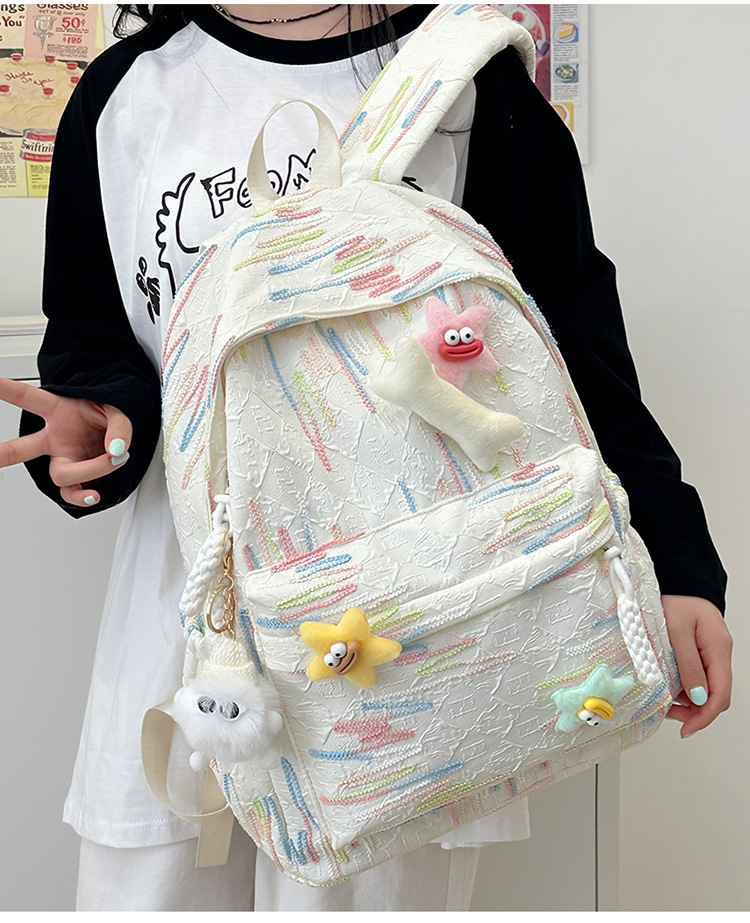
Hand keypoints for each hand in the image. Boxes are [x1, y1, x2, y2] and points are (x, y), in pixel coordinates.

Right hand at [0, 377, 131, 507]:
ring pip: (60, 475)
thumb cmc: (110, 417)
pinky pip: (71, 493)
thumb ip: (119, 426)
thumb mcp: (119, 409)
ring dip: (91, 470)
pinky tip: (93, 494)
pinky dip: (83, 497)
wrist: (123, 436)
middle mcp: (55, 438)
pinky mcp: (76, 478)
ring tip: (114, 459)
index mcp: (58, 412)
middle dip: (1, 455)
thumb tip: (116, 449)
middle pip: (21, 449)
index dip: (6, 390)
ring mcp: (64, 459)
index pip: (28, 399)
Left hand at [662, 594, 732, 737]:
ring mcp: (710, 651)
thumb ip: (687, 664)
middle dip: (695, 710)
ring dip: (687, 698)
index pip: (721, 694)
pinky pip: (697, 674)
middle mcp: (719, 652)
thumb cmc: (676, 598)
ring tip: (664, 699)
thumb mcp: (677, 631)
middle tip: (670, 714)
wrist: (676, 577)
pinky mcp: (699, 648)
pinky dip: (684, 684)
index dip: (706, 716)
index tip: (687, 729)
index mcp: (719, 649)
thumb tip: (698, 698)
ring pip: (705, 686)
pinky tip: (667, 683)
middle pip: (715, 694)